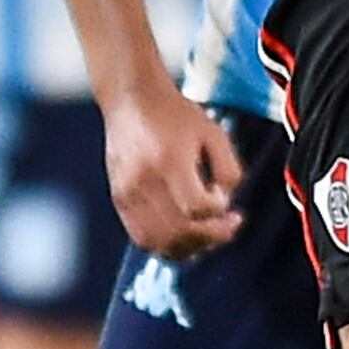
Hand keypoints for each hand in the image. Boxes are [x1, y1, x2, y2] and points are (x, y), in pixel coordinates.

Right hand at [104, 84, 242, 259]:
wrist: (132, 100)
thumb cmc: (175, 115)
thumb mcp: (214, 132)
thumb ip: (229, 169)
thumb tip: (225, 203)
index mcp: (169, 161)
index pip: (196, 207)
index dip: (218, 211)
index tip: (224, 198)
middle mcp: (143, 181)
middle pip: (178, 231)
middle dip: (211, 236)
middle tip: (229, 226)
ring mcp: (127, 193)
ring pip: (158, 242)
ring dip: (189, 248)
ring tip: (208, 235)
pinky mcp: (119, 200)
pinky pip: (142, 237)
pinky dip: (167, 245)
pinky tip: (185, 236)